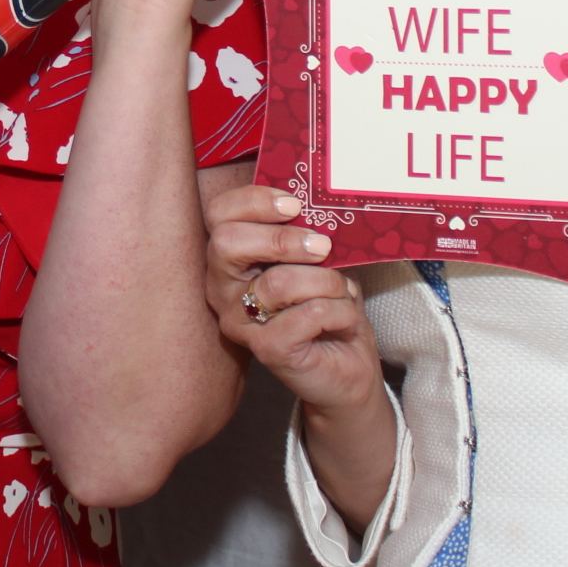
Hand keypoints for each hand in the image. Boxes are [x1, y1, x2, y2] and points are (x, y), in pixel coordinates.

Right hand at [202, 182, 381, 416]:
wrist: (347, 365)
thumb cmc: (328, 306)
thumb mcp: (316, 259)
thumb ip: (306, 232)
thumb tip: (318, 202)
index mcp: (230, 259)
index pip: (219, 215)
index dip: (254, 201)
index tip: (295, 205)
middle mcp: (222, 289)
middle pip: (227, 242)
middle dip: (283, 239)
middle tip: (322, 246)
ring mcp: (239, 323)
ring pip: (278, 282)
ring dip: (325, 281)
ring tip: (342, 291)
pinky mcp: (267, 350)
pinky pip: (308, 314)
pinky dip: (340, 311)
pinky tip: (345, 319)